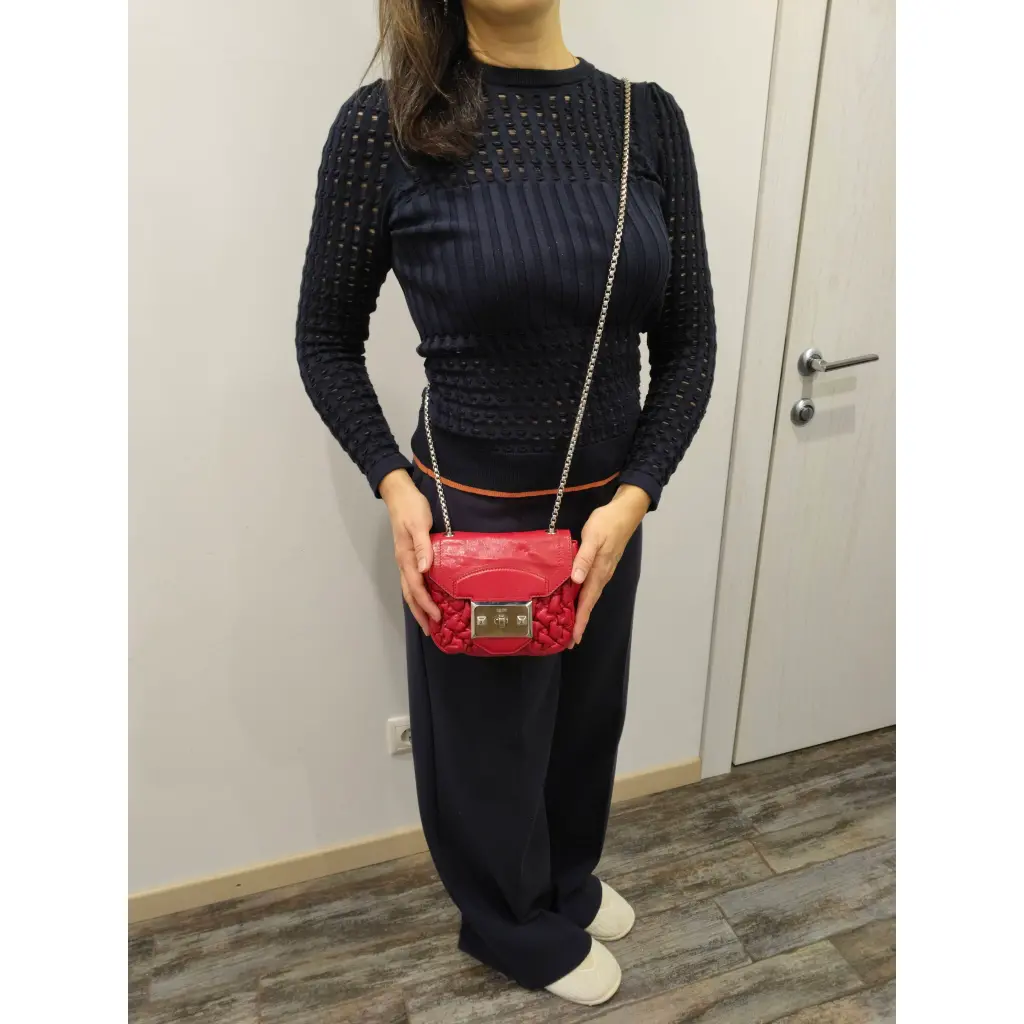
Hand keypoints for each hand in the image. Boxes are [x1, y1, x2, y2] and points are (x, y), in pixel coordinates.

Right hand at [380, 469, 439, 635]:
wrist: (400, 495)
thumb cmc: (411, 508)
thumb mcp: (418, 524)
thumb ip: (422, 546)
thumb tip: (424, 570)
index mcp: (405, 557)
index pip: (415, 586)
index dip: (425, 603)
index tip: (436, 616)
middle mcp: (403, 562)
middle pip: (409, 594)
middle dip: (419, 613)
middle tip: (430, 631)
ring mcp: (405, 560)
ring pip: (409, 589)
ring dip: (418, 606)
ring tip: (428, 621)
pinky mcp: (409, 556)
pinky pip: (413, 580)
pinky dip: (419, 594)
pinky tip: (427, 598)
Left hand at [569, 484, 649, 645]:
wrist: (625, 512)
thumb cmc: (607, 523)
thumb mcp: (592, 537)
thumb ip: (584, 558)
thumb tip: (576, 580)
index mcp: (598, 572)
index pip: (587, 602)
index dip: (580, 620)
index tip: (574, 639)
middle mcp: (601, 575)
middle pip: (589, 604)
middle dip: (580, 622)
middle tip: (570, 641)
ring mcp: (603, 571)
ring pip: (590, 596)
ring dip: (581, 612)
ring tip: (571, 626)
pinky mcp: (601, 565)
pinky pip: (590, 587)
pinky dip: (582, 598)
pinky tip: (575, 599)